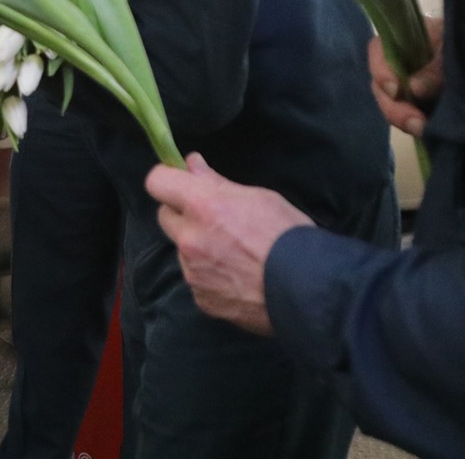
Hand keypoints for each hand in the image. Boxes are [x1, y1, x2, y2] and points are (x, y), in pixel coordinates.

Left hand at [145, 154, 311, 335]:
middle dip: (183, 214)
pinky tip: (238, 278)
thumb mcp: (259, 197)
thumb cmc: (288, 236)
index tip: (181, 182)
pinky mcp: (201, 299)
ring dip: (198, 247)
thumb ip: (217, 182)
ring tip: (235, 255)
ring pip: (182, 250)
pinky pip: (196, 279)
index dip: (168, 179)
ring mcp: (193, 272)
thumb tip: (191, 164)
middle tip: (214, 219)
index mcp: (202, 207)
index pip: (157, 182)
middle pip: (165, 216)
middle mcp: (190, 239)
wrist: (308, 290)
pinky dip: (210, 276)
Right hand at [369, 15, 444, 137]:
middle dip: (394, 106)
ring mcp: (411, 86)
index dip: (381, 70)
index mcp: (408, 41)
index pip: (379, 51)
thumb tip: (414, 89)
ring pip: (393, 104)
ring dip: (404, 119)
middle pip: (382, 85)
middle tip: (414, 122)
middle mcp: (403, 64)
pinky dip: (416, 125)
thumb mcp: (456, 47)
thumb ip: (436, 65)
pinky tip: (428, 131)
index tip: (396, 90)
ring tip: (422, 130)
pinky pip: (409, 116)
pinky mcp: (422, 105)